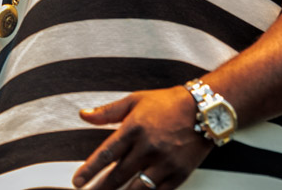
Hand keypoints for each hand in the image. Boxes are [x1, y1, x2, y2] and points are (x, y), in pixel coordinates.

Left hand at [73, 86, 212, 189]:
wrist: (205, 109)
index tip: (77, 182)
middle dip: (100, 188)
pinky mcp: (179, 173)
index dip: (90, 170)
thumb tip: (83, 114)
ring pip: (137, 188)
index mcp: (134, 128)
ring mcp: (165, 162)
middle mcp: (148, 147)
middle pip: (118, 175)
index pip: (106, 154)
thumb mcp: (135, 101)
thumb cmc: (167, 103)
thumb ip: (108, 112)